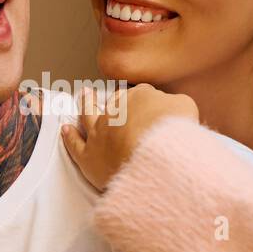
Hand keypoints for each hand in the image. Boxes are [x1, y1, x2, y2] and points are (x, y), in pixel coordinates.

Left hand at [61, 83, 198, 189]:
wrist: (155, 158)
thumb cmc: (174, 133)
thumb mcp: (186, 107)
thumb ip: (177, 103)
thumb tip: (173, 105)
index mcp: (139, 97)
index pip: (142, 94)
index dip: (146, 99)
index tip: (149, 103)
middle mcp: (115, 111)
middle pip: (113, 102)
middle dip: (114, 98)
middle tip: (116, 93)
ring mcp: (99, 133)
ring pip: (88, 115)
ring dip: (86, 104)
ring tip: (85, 96)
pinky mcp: (89, 157)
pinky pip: (75, 145)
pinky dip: (69, 137)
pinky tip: (66, 130)